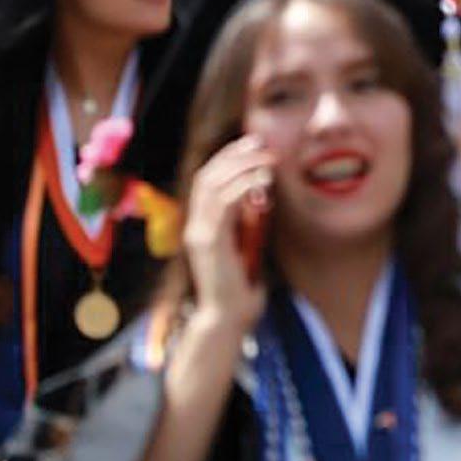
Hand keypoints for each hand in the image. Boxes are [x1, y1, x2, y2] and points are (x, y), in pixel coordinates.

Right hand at [182, 134, 276, 329]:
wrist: (226, 318)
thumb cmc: (239, 290)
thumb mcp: (246, 248)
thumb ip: (249, 225)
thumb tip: (263, 199)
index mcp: (201, 227)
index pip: (207, 182)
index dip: (227, 160)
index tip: (251, 147)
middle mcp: (195, 226)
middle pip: (207, 175)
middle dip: (233, 154)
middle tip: (259, 142)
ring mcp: (200, 233)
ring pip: (213, 184)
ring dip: (241, 166)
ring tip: (265, 158)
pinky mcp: (210, 242)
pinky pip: (224, 204)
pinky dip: (243, 187)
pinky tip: (261, 181)